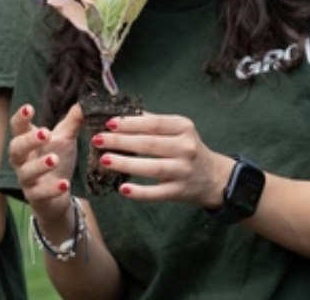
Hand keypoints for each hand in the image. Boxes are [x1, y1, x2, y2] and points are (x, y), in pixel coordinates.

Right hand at [8, 102, 84, 220]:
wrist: (59, 193)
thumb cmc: (58, 157)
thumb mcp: (66, 137)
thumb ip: (74, 119)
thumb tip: (88, 100)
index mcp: (28, 141)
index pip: (18, 127)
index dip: (20, 118)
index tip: (28, 108)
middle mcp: (23, 160)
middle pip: (16, 148)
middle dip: (29, 140)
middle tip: (45, 133)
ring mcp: (27, 179)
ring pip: (26, 172)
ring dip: (39, 165)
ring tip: (54, 159)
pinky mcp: (36, 196)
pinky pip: (40, 194)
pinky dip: (52, 189)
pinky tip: (64, 184)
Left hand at [91, 113, 233, 207]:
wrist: (212, 176)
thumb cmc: (187, 148)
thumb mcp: (178, 130)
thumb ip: (153, 122)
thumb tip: (122, 115)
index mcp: (184, 127)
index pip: (154, 123)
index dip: (131, 123)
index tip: (109, 123)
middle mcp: (186, 147)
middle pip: (150, 144)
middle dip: (121, 141)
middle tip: (98, 140)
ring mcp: (184, 170)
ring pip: (152, 167)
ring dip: (126, 163)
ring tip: (105, 159)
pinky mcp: (179, 191)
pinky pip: (157, 193)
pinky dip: (140, 192)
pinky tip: (122, 189)